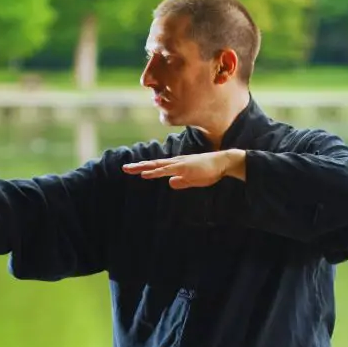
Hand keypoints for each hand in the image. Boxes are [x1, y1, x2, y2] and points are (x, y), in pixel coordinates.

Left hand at [122, 149, 245, 188]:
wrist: (223, 162)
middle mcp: (175, 163)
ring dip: (143, 168)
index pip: (158, 166)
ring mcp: (179, 164)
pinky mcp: (183, 167)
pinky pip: (166, 170)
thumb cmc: (211, 171)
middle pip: (154, 164)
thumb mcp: (194, 180)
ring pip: (157, 165)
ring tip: (129, 169)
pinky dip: (155, 172)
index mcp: (177, 165)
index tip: (134, 169)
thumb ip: (182, 182)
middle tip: (124, 168)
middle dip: (138, 166)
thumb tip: (170, 183)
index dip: (146, 168)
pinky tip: (146, 174)